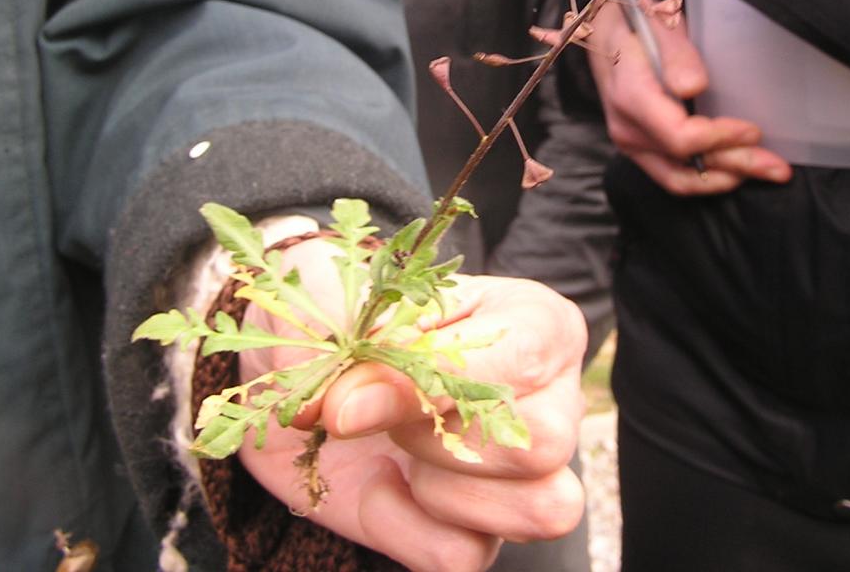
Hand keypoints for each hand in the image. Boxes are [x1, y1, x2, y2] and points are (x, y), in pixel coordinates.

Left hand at [239, 242, 586, 571]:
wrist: (300, 366)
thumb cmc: (340, 314)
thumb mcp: (343, 301)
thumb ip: (353, 338)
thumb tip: (349, 406)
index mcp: (536, 323)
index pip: (523, 359)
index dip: (436, 383)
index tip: (349, 396)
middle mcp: (549, 399)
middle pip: (543, 445)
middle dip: (437, 437)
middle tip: (370, 413)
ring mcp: (520, 475)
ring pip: (538, 509)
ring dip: (438, 488)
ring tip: (390, 446)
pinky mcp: (475, 530)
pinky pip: (464, 554)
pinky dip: (402, 527)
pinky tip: (377, 482)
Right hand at [587, 4, 790, 194]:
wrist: (605, 35)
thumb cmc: (638, 25)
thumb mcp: (659, 23)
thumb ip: (677, 54)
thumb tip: (693, 87)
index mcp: (631, 96)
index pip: (679, 136)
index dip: (720, 139)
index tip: (753, 130)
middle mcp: (627, 128)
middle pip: (685, 164)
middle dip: (736, 167)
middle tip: (778, 168)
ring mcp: (630, 143)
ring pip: (679, 179)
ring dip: (724, 179)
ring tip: (764, 172)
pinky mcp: (639, 150)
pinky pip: (672, 175)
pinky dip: (706, 177)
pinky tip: (734, 170)